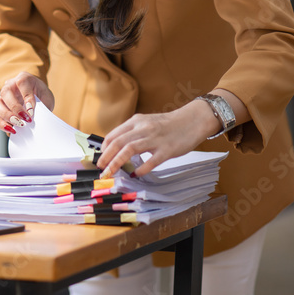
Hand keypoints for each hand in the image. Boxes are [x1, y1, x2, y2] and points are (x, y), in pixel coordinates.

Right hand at [0, 71, 54, 135]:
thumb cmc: (42, 96)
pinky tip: (12, 130)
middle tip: (26, 119)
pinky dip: (1, 124)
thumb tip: (33, 117)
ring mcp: (2, 97)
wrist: (37, 99)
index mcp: (24, 78)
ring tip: (19, 125)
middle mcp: (10, 85)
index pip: (22, 83)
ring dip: (6, 116)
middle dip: (14, 107)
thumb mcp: (47, 98)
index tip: (32, 110)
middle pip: (5, 92)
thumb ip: (42, 105)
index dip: (27, 97)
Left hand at [97, 100, 215, 176]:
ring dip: (117, 163)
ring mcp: (155, 139)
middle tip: (101, 169)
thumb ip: (133, 132)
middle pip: (118, 142)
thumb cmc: (169, 124)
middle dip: (106, 157)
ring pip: (129, 149)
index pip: (113, 135)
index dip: (104, 148)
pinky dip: (141, 168)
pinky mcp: (167, 149)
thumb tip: (117, 147)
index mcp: (136, 121)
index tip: (100, 158)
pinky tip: (135, 174)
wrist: (193, 120)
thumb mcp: (147, 122)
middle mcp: (143, 128)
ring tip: (110, 173)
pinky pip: (151, 160)